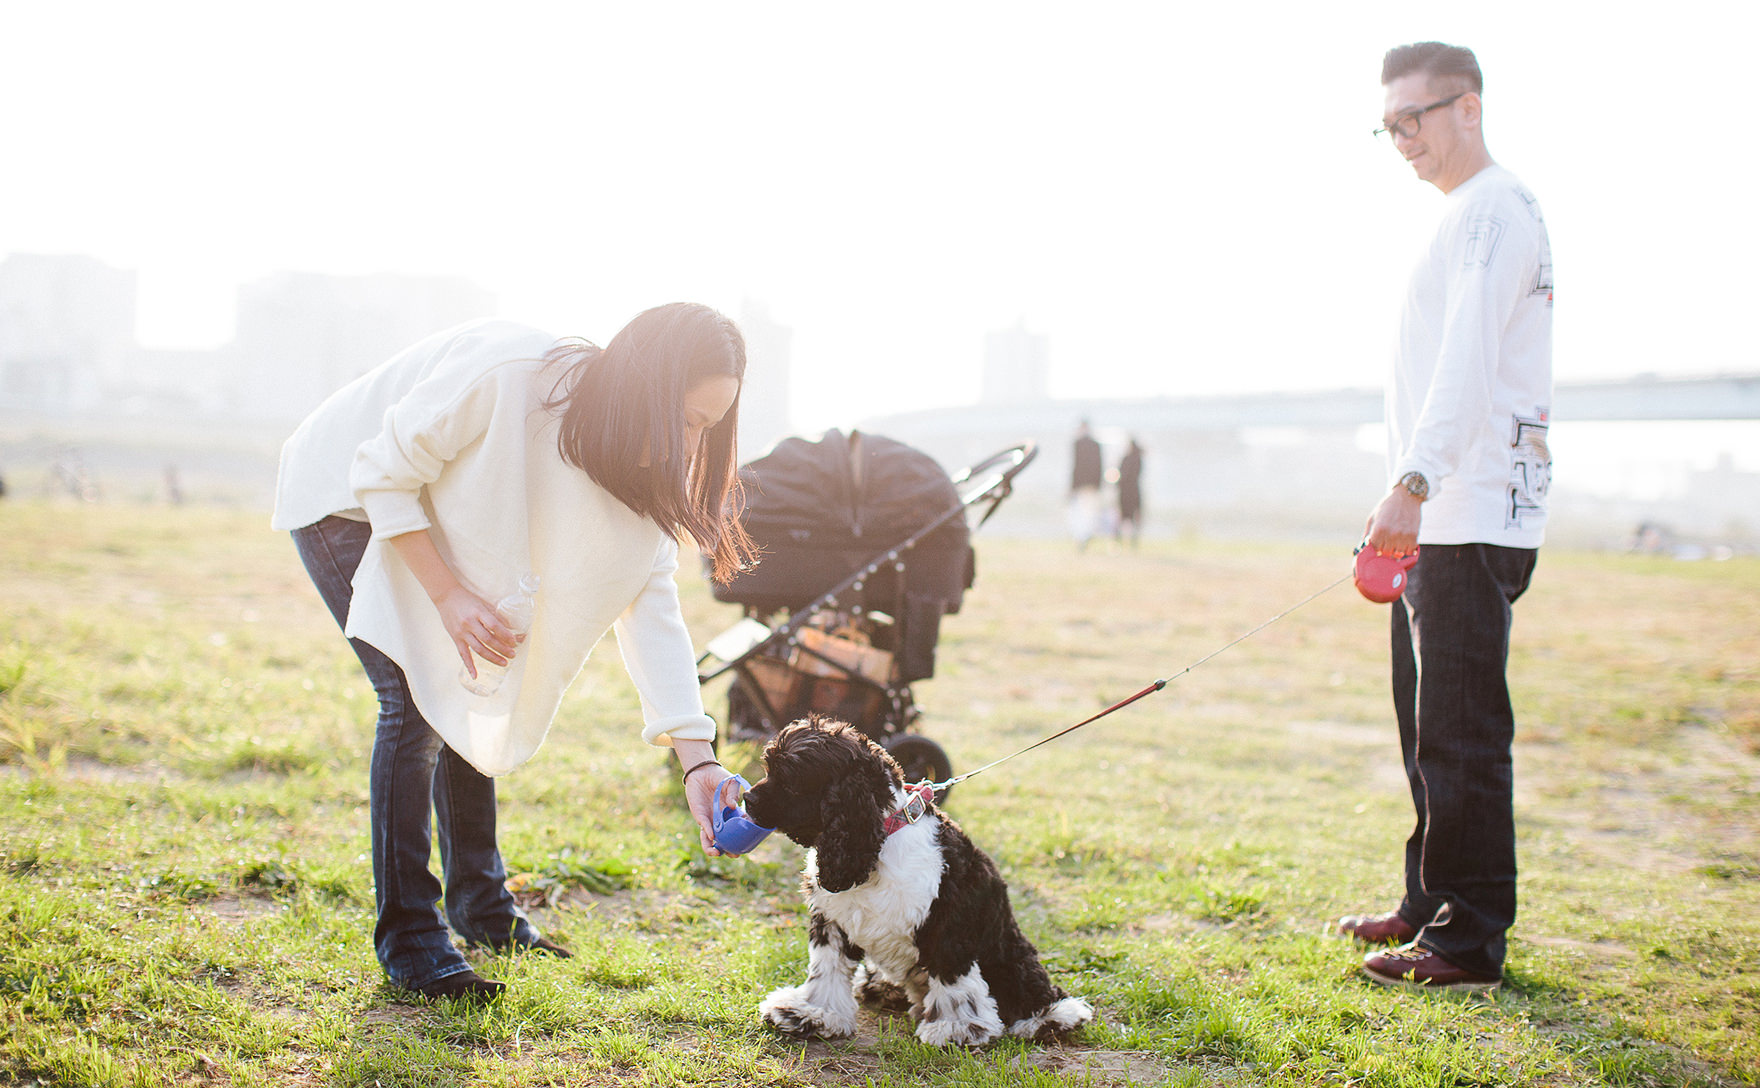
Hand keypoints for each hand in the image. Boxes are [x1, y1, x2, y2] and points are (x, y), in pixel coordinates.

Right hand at [385, 529, 524, 676]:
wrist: (446, 597)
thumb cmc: (469, 600)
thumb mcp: (484, 604)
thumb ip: (496, 617)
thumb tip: (512, 629)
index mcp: (478, 612)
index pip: (494, 626)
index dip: (506, 635)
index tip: (515, 641)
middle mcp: (470, 623)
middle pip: (488, 639)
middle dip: (502, 649)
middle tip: (513, 654)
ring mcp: (461, 632)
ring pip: (478, 649)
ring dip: (492, 658)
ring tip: (504, 663)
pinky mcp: (455, 638)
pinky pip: (463, 654)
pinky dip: (469, 666)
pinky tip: (475, 675)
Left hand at [681, 758, 740, 857]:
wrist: (702, 773)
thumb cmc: (719, 778)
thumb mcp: (731, 782)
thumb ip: (733, 793)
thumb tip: (733, 806)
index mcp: (733, 815)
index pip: (739, 830)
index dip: (742, 839)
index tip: (747, 845)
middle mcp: (722, 820)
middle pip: (725, 840)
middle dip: (729, 850)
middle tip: (735, 854)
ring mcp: (711, 820)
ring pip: (711, 839)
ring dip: (713, 848)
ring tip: (717, 853)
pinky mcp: (700, 816)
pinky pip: (704, 827)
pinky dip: (708, 832)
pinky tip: (713, 837)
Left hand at [1363, 487, 1422, 556]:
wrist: (1406, 496)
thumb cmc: (1387, 507)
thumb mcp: (1373, 518)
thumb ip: (1367, 534)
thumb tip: (1362, 548)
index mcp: (1378, 529)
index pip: (1375, 549)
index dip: (1376, 547)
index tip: (1379, 542)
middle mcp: (1390, 533)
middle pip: (1386, 553)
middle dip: (1386, 549)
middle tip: (1388, 541)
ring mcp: (1403, 535)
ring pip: (1398, 554)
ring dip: (1397, 549)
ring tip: (1396, 539)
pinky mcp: (1414, 535)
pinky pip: (1409, 551)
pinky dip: (1407, 548)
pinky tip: (1404, 541)